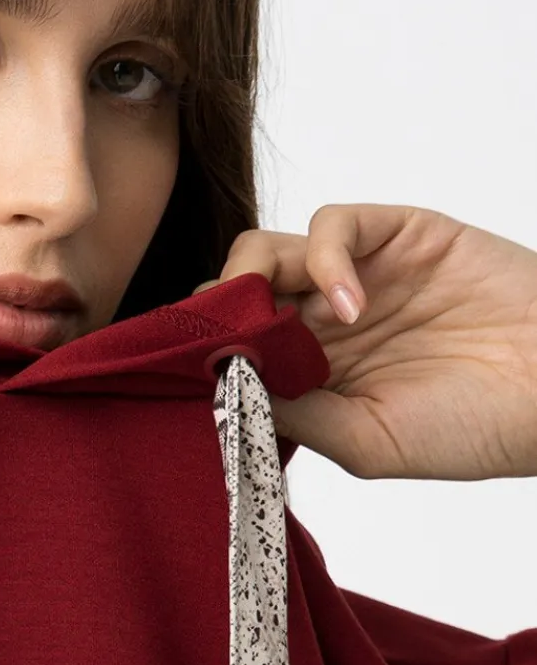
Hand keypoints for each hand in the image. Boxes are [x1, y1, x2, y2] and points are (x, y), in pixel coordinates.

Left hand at [196, 204, 536, 480]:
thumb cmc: (471, 429)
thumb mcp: (364, 440)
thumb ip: (294, 409)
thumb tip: (223, 381)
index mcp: (309, 376)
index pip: (231, 349)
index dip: (205, 352)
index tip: (192, 373)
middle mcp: (323, 324)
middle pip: (237, 294)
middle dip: (216, 312)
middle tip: (224, 340)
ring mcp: (359, 275)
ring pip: (269, 251)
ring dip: (253, 279)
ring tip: (280, 325)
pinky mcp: (399, 235)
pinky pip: (335, 224)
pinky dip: (325, 258)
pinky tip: (349, 308)